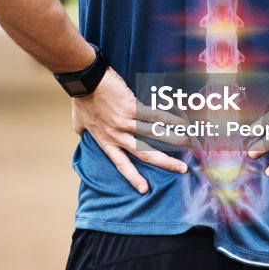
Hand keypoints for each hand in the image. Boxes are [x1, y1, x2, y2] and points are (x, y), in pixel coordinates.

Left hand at [72, 67, 187, 193]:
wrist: (85, 79)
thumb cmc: (82, 98)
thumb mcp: (79, 121)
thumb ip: (83, 130)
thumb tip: (81, 133)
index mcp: (105, 141)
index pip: (120, 164)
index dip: (133, 177)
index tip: (144, 190)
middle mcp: (117, 135)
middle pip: (144, 154)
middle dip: (164, 163)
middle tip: (182, 170)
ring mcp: (125, 122)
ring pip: (154, 135)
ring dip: (174, 139)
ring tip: (189, 144)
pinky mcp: (133, 108)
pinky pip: (155, 116)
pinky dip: (170, 120)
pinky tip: (183, 123)